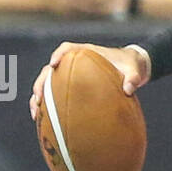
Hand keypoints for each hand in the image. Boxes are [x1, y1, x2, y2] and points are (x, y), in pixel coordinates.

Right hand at [29, 42, 149, 122]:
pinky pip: (56, 95)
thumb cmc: (132, 66)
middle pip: (51, 69)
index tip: (53, 64)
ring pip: (49, 83)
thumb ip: (133, 78)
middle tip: (38, 97)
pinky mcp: (72, 86)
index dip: (58, 55)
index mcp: (86, 52)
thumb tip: (128, 90)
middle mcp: (75, 62)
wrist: (132, 68)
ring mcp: (71, 74)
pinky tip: (45, 121)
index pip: (67, 49)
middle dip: (42, 82)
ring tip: (36, 113)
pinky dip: (49, 106)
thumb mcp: (135, 71)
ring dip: (39, 96)